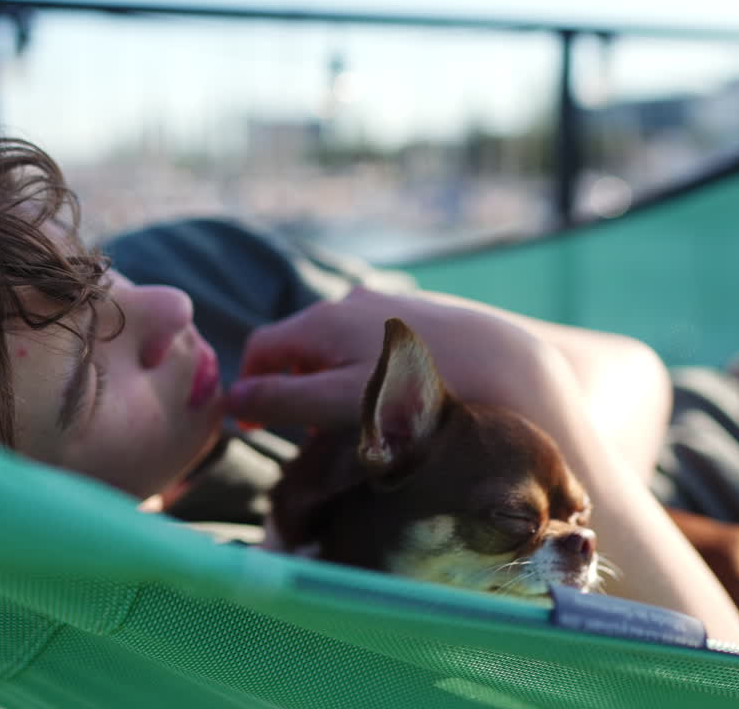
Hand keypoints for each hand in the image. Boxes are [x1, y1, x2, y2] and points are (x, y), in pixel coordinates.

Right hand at [226, 286, 548, 429]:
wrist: (506, 368)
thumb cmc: (416, 392)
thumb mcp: (338, 403)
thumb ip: (281, 401)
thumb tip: (232, 399)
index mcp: (321, 320)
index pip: (262, 347)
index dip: (250, 387)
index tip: (254, 427)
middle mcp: (350, 302)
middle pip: (301, 347)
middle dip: (296, 389)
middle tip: (311, 437)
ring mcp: (387, 306)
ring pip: (340, 347)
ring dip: (333, 383)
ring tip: (356, 426)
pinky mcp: (421, 316)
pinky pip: (376, 346)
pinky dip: (368, 373)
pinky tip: (397, 403)